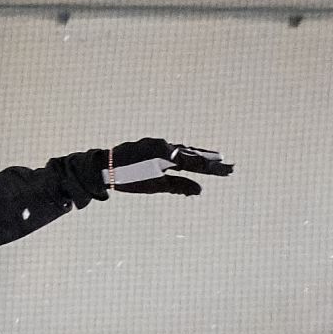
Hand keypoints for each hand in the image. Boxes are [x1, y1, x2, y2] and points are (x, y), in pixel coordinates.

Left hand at [107, 138, 233, 195]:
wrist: (104, 167)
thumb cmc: (129, 179)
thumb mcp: (155, 186)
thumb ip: (178, 187)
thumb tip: (199, 190)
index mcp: (167, 156)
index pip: (196, 163)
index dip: (213, 168)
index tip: (228, 170)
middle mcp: (164, 146)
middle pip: (192, 154)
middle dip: (210, 160)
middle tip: (228, 164)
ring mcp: (157, 144)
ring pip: (182, 150)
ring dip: (198, 154)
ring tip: (214, 158)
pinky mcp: (150, 145)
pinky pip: (171, 149)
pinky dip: (182, 154)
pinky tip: (188, 157)